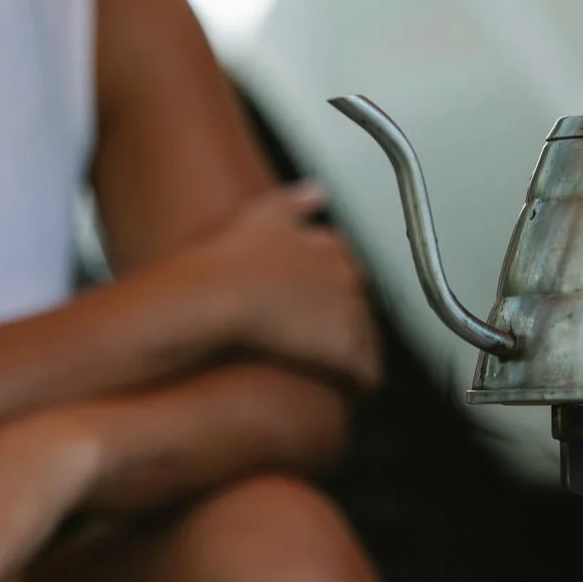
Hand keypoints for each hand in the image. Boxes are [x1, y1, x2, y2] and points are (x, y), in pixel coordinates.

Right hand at [152, 183, 382, 391]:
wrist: (215, 296)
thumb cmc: (226, 261)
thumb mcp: (260, 214)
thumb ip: (295, 201)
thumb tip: (317, 190)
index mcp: (332, 247)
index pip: (350, 276)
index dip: (333, 298)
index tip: (319, 313)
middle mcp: (349, 277)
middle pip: (361, 309)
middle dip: (346, 326)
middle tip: (321, 345)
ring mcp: (350, 313)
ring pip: (367, 342)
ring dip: (354, 356)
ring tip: (334, 372)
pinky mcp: (346, 350)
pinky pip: (366, 374)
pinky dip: (358, 384)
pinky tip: (346, 390)